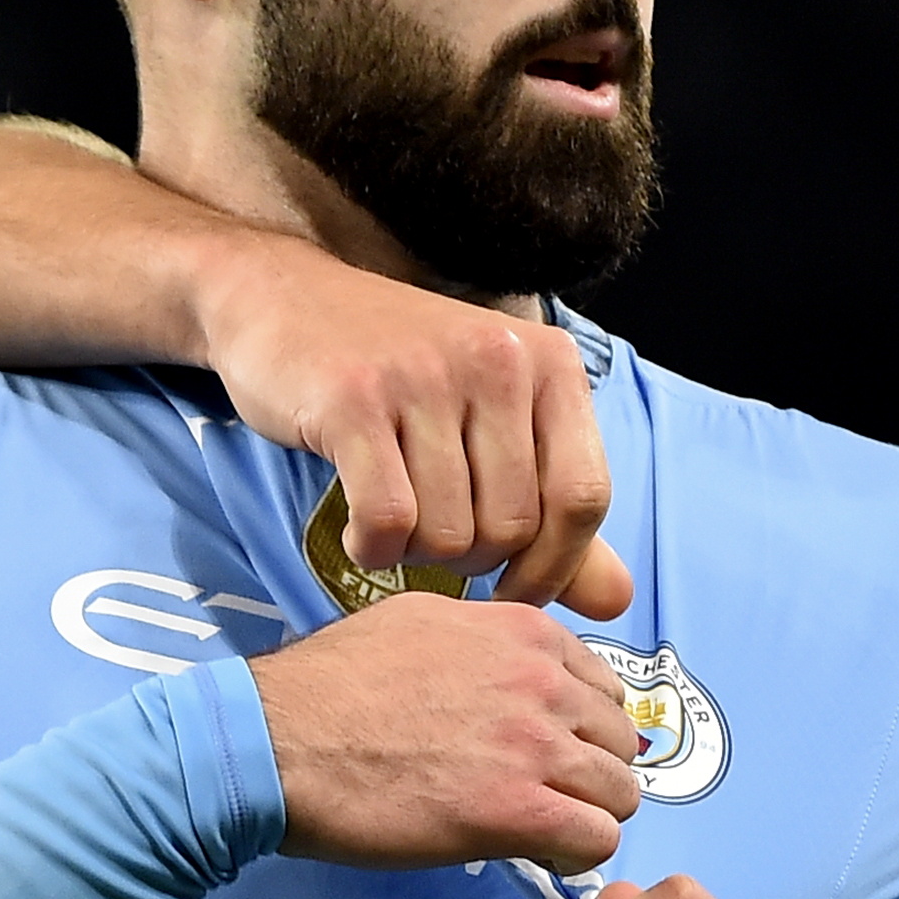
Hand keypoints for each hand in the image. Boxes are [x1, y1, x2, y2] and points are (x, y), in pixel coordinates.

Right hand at [190, 233, 635, 617]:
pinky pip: (388, 520)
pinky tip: (362, 531)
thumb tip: (616, 603)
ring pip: (449, 533)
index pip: (586, 498)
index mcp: (550, 364)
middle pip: (515, 526)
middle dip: (472, 561)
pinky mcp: (353, 398)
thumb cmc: (399, 372)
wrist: (282, 296)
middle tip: (435, 539)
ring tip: (397, 521)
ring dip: (418, 556)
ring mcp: (425, 376)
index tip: (513, 590)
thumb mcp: (491, 425)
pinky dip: (374, 549)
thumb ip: (555, 515)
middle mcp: (497, 360)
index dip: (555, 566)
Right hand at [255, 595, 641, 873]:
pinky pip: (597, 840)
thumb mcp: (419, 623)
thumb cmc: (328, 685)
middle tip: (547, 797)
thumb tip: (506, 669)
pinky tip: (538, 852)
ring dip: (587, 816)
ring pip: (619, 794)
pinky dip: (576, 853)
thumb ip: (483, 643)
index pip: (604, 687)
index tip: (552, 752)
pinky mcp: (519, 809)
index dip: (582, 728)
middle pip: (620, 741)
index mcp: (524, 632)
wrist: (278, 741)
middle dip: (590, 773)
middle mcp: (543, 680)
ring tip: (541, 829)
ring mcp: (536, 745)